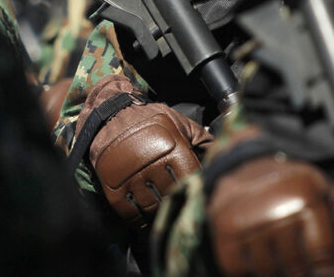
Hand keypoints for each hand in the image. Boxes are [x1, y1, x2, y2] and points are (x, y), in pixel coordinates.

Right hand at [79, 76, 210, 226]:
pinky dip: (138, 220)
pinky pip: (129, 212)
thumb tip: (223, 151)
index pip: (191, 180)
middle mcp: (153, 165)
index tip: (195, 192)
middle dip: (177, 201)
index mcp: (173, 149)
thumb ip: (201, 137)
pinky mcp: (114, 186)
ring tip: (162, 211)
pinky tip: (144, 219)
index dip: (195, 188)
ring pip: (152, 208)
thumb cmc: (148, 118)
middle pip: (172, 197)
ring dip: (159, 213)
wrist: (110, 114)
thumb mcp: (178, 121)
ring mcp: (132, 177)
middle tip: (178, 204)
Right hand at [208, 157, 333, 276]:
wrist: (243, 163)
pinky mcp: (224, 231)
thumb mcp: (320, 185)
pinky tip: (261, 266)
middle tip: (304, 271)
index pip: (322, 257)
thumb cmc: (286, 181)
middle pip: (296, 268)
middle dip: (303, 274)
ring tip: (284, 266)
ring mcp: (247, 221)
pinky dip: (250, 273)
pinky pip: (238, 269)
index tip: (328, 276)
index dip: (327, 274)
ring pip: (269, 271)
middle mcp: (276, 209)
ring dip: (278, 273)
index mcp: (304, 198)